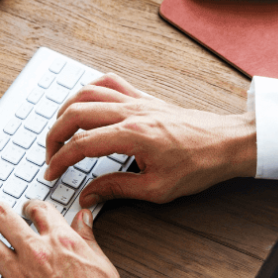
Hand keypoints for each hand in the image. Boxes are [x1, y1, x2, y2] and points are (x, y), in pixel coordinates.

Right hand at [44, 73, 256, 207]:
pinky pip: (111, 82)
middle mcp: (131, 112)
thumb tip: (89, 195)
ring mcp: (138, 101)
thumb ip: (117, 189)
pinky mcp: (146, 98)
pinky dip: (91, 88)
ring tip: (60, 130)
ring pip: (88, 92)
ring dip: (67, 110)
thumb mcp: (157, 189)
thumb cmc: (199, 165)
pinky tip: (85, 101)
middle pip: (76, 113)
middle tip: (50, 155)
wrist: (228, 143)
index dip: (60, 160)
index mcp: (132, 136)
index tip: (51, 174)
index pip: (81, 145)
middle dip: (55, 134)